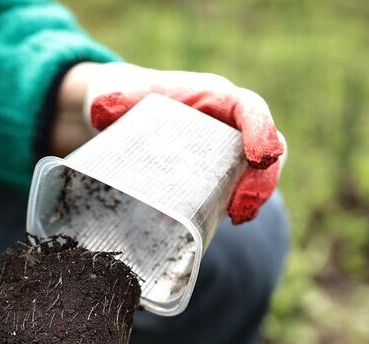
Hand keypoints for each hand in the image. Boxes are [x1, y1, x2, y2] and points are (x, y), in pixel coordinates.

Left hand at [53, 62, 284, 223]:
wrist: (115, 117)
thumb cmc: (123, 98)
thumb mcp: (116, 95)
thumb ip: (114, 99)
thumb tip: (101, 111)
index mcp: (213, 97)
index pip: (250, 109)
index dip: (262, 132)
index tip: (261, 158)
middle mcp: (228, 123)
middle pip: (267, 146)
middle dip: (262, 178)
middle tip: (242, 209)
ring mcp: (226, 151)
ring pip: (258, 172)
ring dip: (254, 196)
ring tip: (237, 218)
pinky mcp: (216, 176)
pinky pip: (238, 190)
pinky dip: (237, 206)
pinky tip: (225, 223)